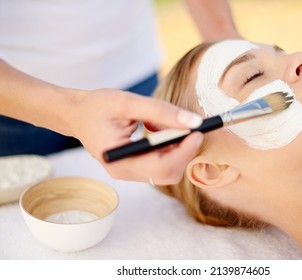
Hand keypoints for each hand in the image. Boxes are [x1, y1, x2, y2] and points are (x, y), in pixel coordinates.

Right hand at [68, 89, 203, 184]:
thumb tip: (194, 121)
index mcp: (120, 161)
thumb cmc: (97, 106)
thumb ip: (161, 111)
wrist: (76, 114)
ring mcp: (130, 173)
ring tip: (167, 124)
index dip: (186, 150)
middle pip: (169, 172)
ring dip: (177, 148)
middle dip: (185, 150)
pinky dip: (169, 147)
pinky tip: (159, 130)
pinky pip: (161, 163)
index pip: (163, 167)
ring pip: (168, 169)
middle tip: (190, 126)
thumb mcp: (128, 102)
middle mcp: (125, 173)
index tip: (199, 130)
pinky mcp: (135, 167)